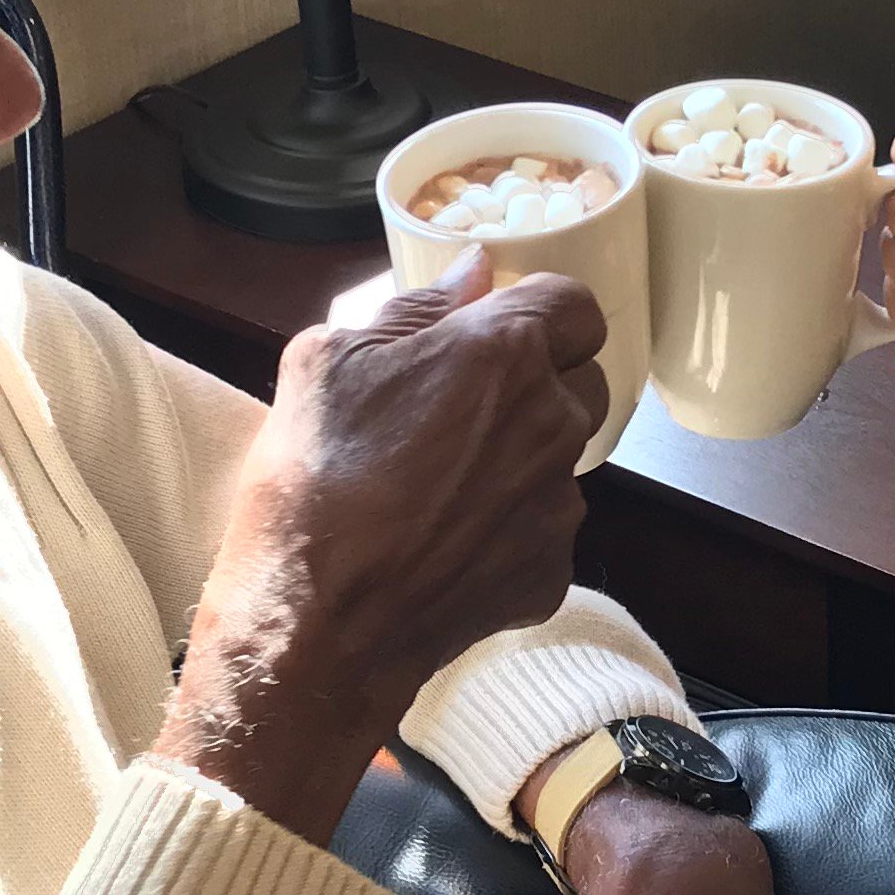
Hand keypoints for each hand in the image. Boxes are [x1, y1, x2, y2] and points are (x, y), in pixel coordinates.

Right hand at [159, 251, 606, 841]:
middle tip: (462, 407)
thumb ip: (416, 307)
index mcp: (506, 352)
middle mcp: (552, 422)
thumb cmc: (312, 475)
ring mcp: (559, 503)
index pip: (576, 305)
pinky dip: (508, 529)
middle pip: (582, 380)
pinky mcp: (553, 571)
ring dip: (521, 457)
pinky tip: (445, 543)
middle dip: (539, 382)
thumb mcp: (329, 360)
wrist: (316, 623)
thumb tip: (476, 271)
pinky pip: (543, 530)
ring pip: (563, 458)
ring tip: (443, 484)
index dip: (539, 312)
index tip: (497, 331)